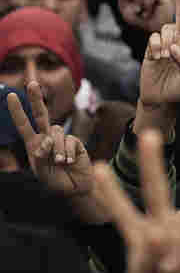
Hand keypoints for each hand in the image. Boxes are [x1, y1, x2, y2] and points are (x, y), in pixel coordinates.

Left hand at [7, 81, 91, 196]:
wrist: (74, 188)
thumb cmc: (55, 181)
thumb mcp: (40, 170)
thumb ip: (40, 154)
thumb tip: (46, 139)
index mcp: (34, 145)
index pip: (24, 125)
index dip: (18, 111)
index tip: (11, 96)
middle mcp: (47, 138)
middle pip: (41, 114)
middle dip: (36, 99)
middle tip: (32, 83)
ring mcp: (61, 140)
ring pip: (56, 131)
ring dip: (56, 148)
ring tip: (60, 163)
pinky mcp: (75, 142)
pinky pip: (69, 141)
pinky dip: (67, 152)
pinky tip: (69, 161)